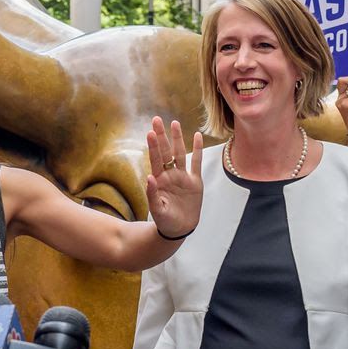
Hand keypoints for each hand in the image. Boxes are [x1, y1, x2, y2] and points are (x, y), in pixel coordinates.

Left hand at [144, 117, 203, 239]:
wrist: (179, 229)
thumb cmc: (164, 220)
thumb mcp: (156, 209)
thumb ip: (152, 194)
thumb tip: (149, 177)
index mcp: (159, 180)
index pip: (156, 160)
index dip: (153, 146)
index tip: (150, 132)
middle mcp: (170, 175)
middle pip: (166, 152)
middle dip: (161, 136)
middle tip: (156, 119)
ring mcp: (182, 177)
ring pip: (180, 153)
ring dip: (177, 138)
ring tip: (174, 123)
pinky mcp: (195, 182)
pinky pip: (197, 163)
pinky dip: (197, 149)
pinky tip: (196, 135)